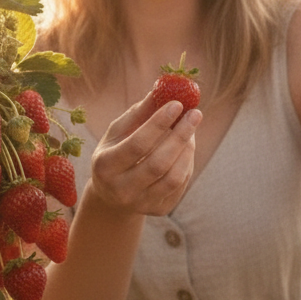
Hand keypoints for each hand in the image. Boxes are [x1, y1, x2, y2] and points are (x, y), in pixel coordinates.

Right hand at [88, 94, 200, 217]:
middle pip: (158, 163)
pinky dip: (186, 162)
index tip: (178, 104)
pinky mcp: (158, 210)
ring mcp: (141, 204)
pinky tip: (185, 148)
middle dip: (180, 135)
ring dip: (187, 149)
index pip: (137, 144)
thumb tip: (163, 89)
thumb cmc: (115, 152)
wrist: (111, 194)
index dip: (159, 124)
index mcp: (105, 166)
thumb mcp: (119, 132)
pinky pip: (180, 185)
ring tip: (190, 129)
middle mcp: (121, 189)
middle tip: (195, 114)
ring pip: (174, 177)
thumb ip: (139, 112)